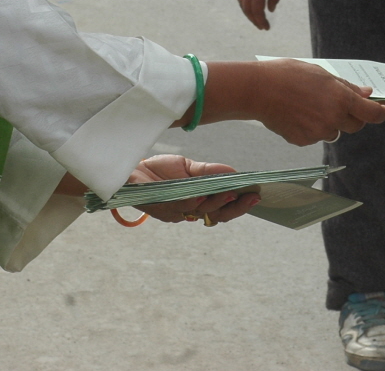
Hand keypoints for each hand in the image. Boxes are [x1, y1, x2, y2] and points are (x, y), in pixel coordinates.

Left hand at [128, 155, 261, 224]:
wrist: (128, 168)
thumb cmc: (159, 171)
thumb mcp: (188, 168)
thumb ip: (210, 172)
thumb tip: (234, 174)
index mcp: (196, 204)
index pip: (222, 210)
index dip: (239, 205)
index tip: (256, 195)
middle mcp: (186, 213)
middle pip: (215, 216)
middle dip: (235, 208)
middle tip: (252, 198)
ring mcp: (173, 212)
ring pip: (200, 211)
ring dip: (217, 203)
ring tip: (232, 193)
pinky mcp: (159, 207)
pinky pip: (178, 206)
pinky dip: (193, 201)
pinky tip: (203, 194)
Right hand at [214, 58, 384, 144]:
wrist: (258, 90)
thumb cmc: (289, 75)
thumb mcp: (321, 73)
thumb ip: (346, 86)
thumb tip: (366, 93)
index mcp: (341, 98)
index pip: (372, 114)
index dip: (378, 113)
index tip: (379, 111)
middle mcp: (333, 118)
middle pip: (355, 126)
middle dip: (351, 117)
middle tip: (335, 104)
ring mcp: (318, 132)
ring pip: (333, 132)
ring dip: (328, 123)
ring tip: (308, 106)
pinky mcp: (304, 141)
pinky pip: (315, 137)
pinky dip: (310, 128)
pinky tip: (296, 114)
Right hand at [237, 0, 284, 29]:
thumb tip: (270, 9)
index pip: (257, 10)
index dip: (261, 21)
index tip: (266, 27)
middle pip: (248, 10)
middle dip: (255, 21)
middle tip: (261, 27)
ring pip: (242, 5)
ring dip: (248, 15)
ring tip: (256, 20)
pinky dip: (243, 5)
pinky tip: (248, 8)